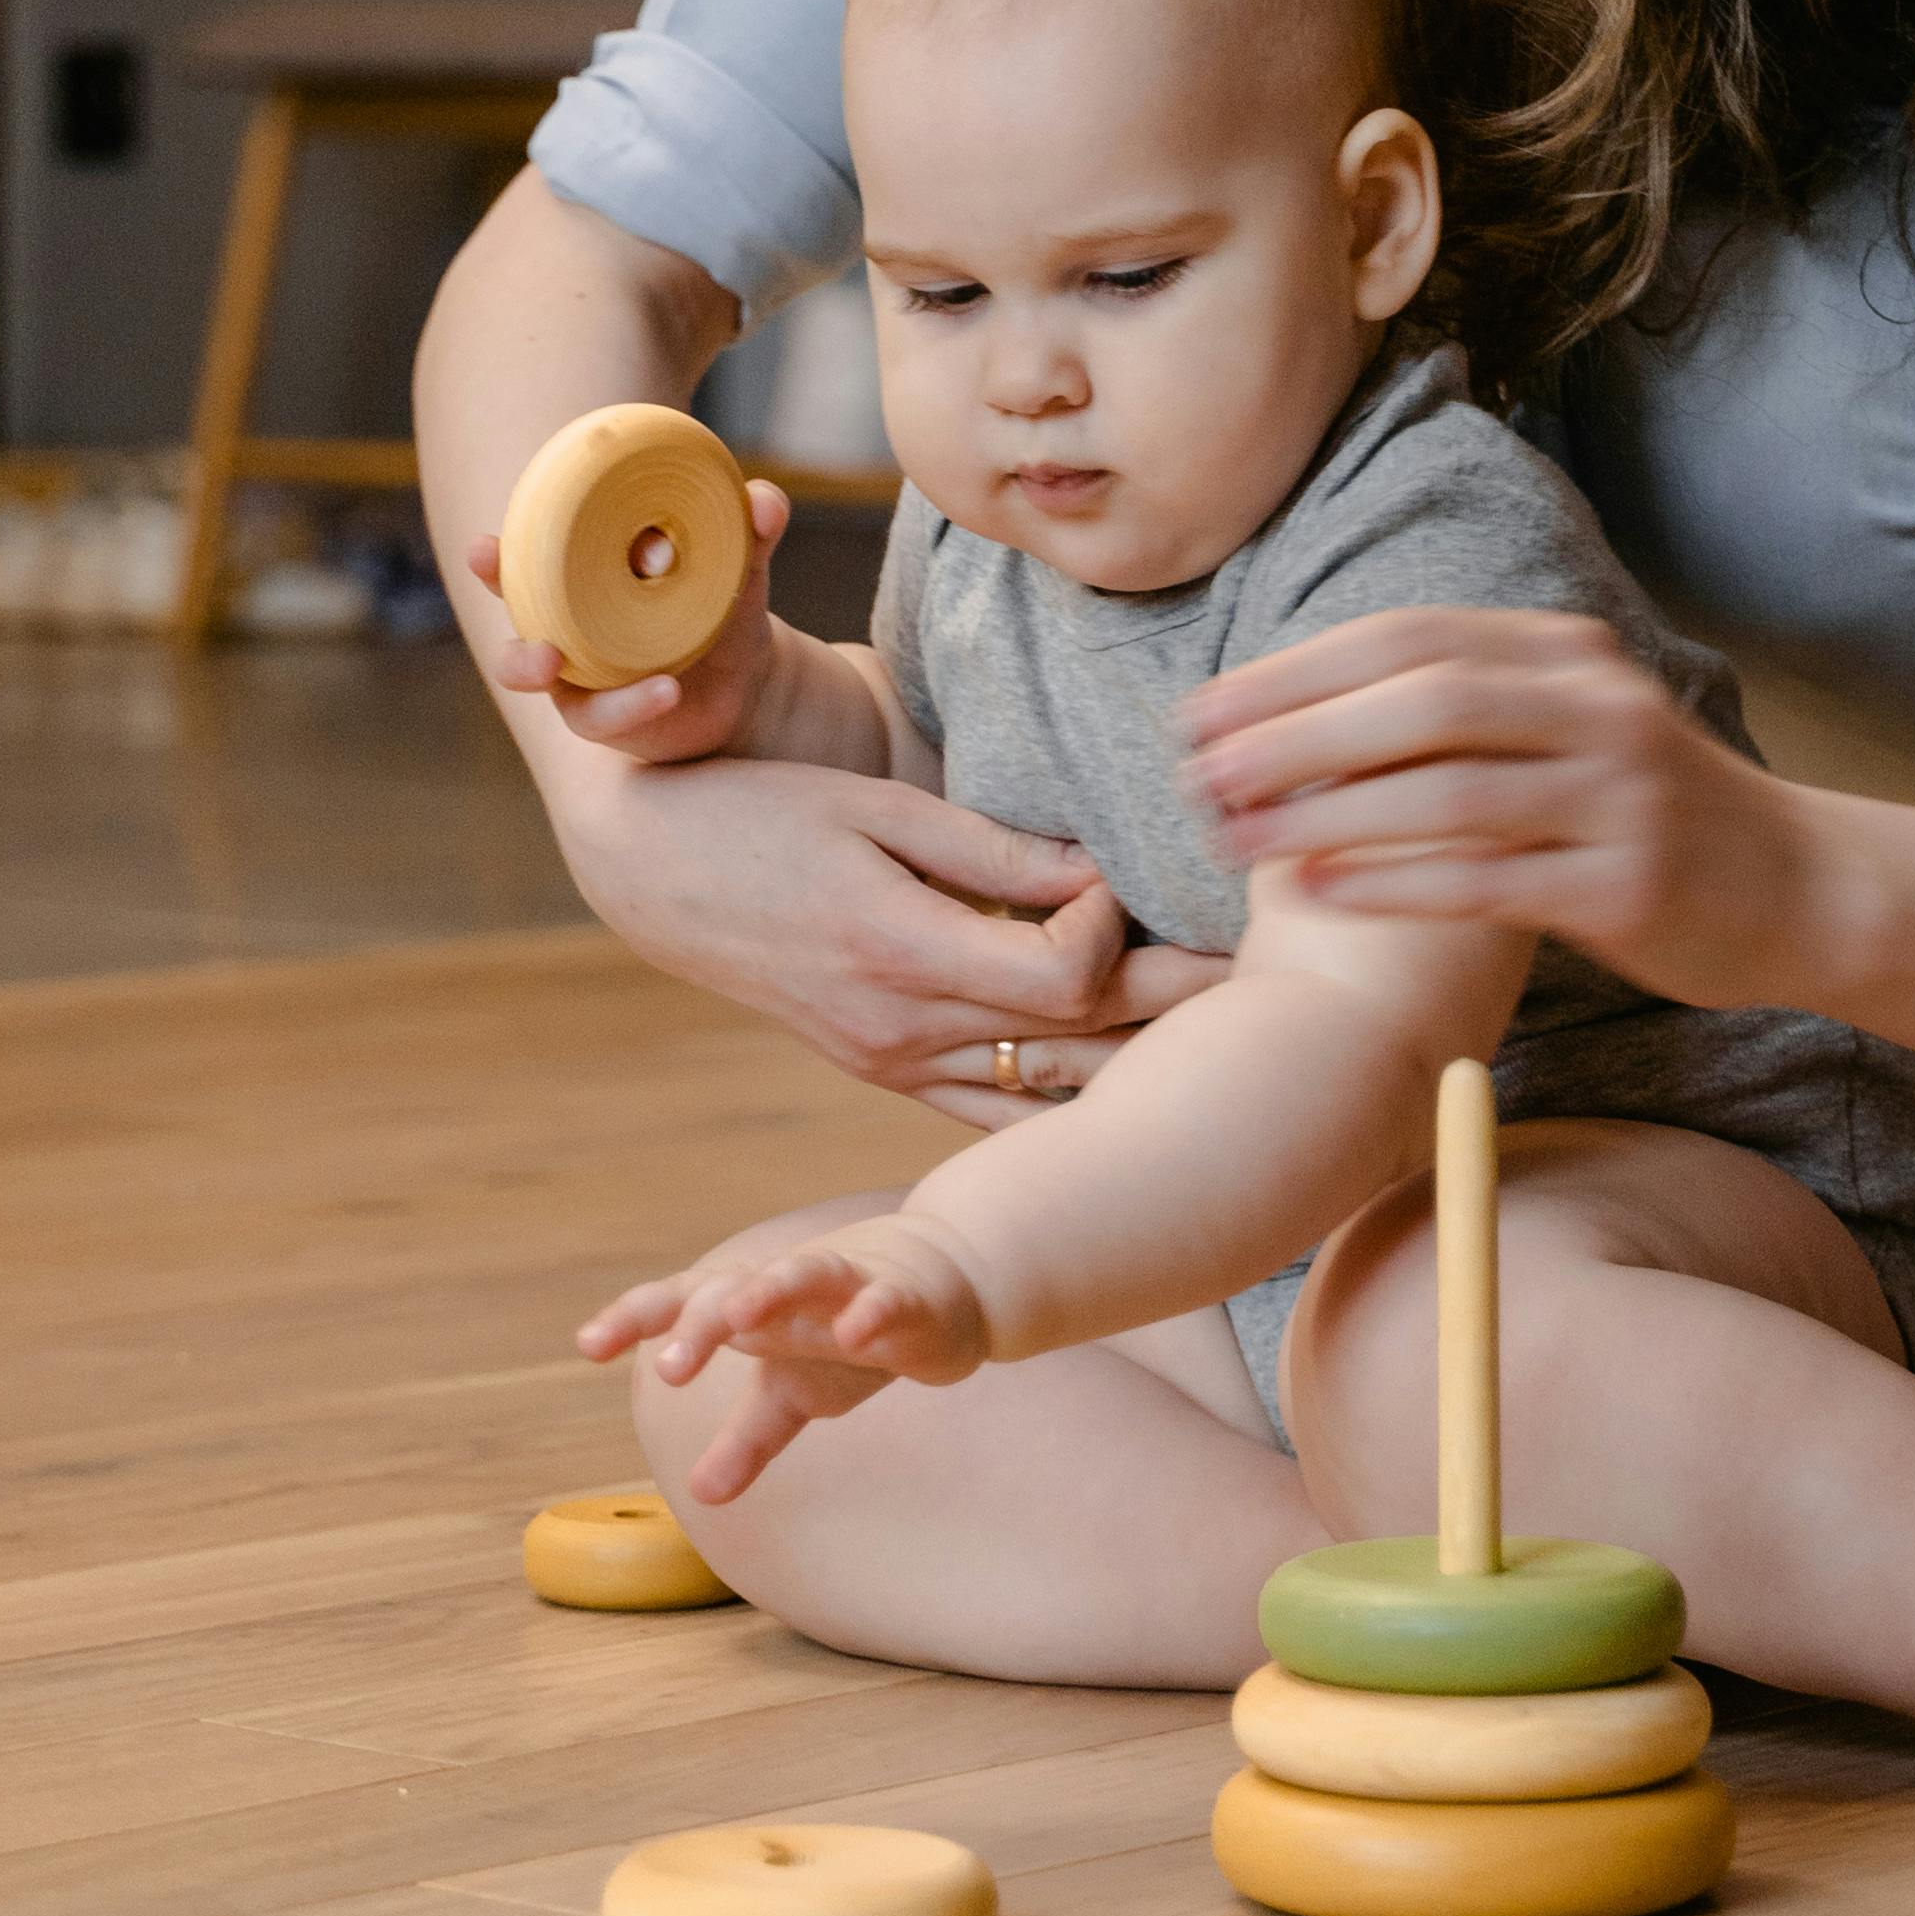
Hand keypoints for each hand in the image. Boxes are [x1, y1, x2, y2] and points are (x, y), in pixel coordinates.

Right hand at [464, 480, 799, 762]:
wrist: (745, 679)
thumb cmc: (721, 604)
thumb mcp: (739, 562)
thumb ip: (750, 528)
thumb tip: (762, 500)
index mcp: (582, 574)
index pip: (526, 555)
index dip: (495, 554)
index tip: (482, 546)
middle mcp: (564, 621)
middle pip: (512, 605)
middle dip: (497, 592)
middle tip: (496, 579)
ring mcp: (576, 673)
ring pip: (530, 670)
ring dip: (529, 661)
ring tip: (551, 656)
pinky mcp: (606, 718)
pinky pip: (607, 713)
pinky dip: (634, 700)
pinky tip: (667, 688)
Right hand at [539, 748, 1195, 1110]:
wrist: (652, 873)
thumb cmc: (763, 812)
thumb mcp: (875, 808)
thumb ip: (991, 849)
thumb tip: (1100, 870)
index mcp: (901, 950)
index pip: (1062, 978)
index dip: (1113, 929)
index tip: (1118, 871)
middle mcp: (900, 1028)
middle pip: (1074, 1041)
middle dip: (1172, 1005)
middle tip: (1261, 978)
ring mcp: (888, 1063)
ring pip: (1042, 1087)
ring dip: (1133, 1061)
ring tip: (1221, 1034)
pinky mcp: (879, 1069)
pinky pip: (990, 1107)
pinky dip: (1061, 1097)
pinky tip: (1126, 1085)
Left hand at [581, 1211, 992, 1500]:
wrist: (949, 1276)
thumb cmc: (849, 1333)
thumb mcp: (795, 1393)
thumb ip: (748, 1439)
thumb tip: (700, 1495)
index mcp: (754, 1307)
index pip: (684, 1303)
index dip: (636, 1318)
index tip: (588, 1345)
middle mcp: (791, 1288)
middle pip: (733, 1290)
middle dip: (699, 1324)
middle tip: (669, 1370)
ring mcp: (849, 1285)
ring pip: (803, 1275)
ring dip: (771, 1290)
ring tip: (740, 1318)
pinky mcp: (906, 1296)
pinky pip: (885, 1299)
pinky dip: (870, 1309)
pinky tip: (854, 1330)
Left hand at [1186, 607, 1816, 1009]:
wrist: (1798, 888)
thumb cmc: (1650, 813)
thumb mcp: (1573, 725)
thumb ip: (1471, 704)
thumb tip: (1305, 709)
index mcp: (1565, 654)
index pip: (1406, 637)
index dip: (1293, 671)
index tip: (1200, 711)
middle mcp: (1594, 707)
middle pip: (1420, 700)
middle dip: (1294, 733)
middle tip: (1198, 773)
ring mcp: (1617, 795)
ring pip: (1447, 787)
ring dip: (1325, 811)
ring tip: (1233, 839)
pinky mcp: (1626, 883)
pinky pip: (1486, 877)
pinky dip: (1392, 881)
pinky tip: (1317, 890)